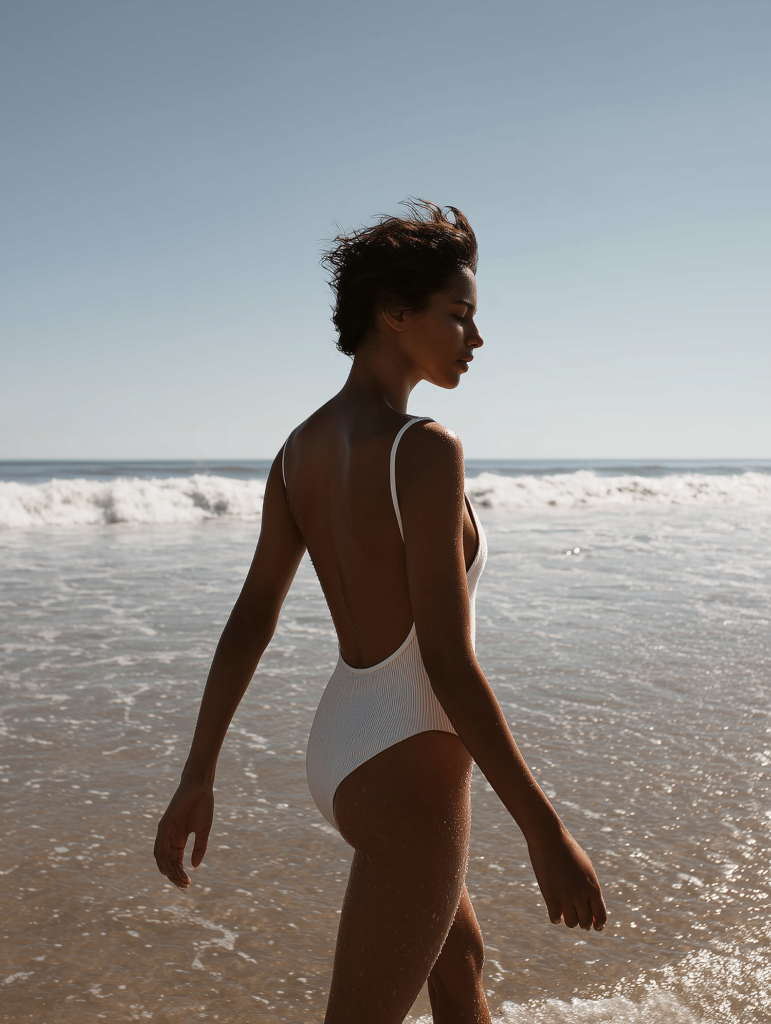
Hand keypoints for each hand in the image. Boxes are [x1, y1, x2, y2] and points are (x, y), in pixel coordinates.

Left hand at [153, 775, 213, 889]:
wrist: (200, 787)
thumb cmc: (202, 806)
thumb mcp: (203, 831)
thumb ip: (199, 848)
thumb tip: (194, 866)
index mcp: (180, 839)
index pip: (176, 861)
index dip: (181, 873)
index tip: (188, 884)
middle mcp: (170, 837)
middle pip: (168, 862)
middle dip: (175, 875)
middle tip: (183, 885)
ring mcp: (166, 831)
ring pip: (162, 857)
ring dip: (168, 870)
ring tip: (177, 880)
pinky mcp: (164, 825)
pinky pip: (160, 845)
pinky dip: (162, 858)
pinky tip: (168, 868)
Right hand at [527, 824, 606, 930]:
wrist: (550, 837)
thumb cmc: (569, 850)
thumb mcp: (585, 868)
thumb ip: (590, 887)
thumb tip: (592, 908)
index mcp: (593, 887)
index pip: (601, 916)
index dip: (599, 924)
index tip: (595, 926)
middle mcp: (581, 894)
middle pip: (585, 922)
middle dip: (583, 923)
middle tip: (578, 918)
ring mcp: (565, 895)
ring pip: (571, 923)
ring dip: (569, 920)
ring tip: (565, 912)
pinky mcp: (550, 895)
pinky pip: (555, 917)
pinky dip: (556, 917)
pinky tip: (554, 909)